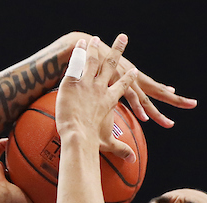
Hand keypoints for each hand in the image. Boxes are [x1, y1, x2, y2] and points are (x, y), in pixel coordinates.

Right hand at [0, 140, 53, 202]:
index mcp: (18, 195)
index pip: (30, 188)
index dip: (38, 183)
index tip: (49, 176)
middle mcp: (9, 184)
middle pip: (22, 173)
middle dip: (30, 166)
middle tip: (44, 155)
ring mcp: (0, 174)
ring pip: (10, 161)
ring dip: (17, 153)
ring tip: (30, 142)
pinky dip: (2, 144)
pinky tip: (13, 137)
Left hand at [56, 35, 139, 159]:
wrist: (77, 136)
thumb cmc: (91, 142)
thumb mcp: (107, 144)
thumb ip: (121, 150)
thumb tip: (133, 160)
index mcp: (109, 101)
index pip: (122, 86)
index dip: (129, 77)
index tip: (134, 69)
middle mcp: (100, 88)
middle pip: (111, 65)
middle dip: (117, 51)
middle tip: (123, 38)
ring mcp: (86, 83)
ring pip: (92, 60)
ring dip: (95, 47)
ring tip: (96, 38)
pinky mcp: (72, 82)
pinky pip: (75, 63)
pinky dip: (78, 52)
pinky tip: (79, 43)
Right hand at [61, 32, 195, 128]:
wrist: (85, 48)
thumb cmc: (97, 65)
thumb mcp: (113, 75)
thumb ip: (123, 85)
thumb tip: (129, 94)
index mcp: (136, 79)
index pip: (158, 89)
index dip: (171, 96)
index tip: (185, 101)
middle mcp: (135, 79)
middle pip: (159, 92)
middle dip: (177, 100)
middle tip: (193, 104)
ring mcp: (127, 81)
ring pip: (146, 100)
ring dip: (158, 113)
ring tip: (169, 124)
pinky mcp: (116, 82)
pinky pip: (129, 98)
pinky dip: (137, 108)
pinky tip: (145, 118)